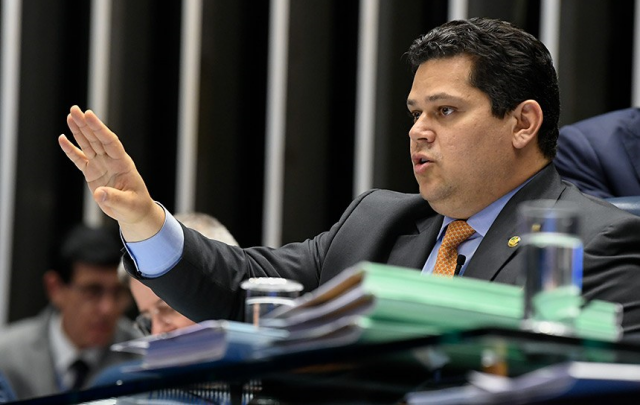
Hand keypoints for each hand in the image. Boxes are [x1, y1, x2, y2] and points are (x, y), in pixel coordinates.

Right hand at [58, 105, 164, 240]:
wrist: (134, 212)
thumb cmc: (135, 207)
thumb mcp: (127, 205)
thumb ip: (114, 198)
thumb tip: (99, 194)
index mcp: (123, 164)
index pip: (110, 142)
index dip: (99, 129)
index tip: (89, 115)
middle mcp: (111, 161)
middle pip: (97, 139)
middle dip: (86, 124)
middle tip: (74, 109)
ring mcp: (101, 165)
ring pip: (88, 145)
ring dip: (79, 131)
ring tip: (70, 116)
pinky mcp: (92, 173)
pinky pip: (79, 159)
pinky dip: (71, 150)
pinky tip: (62, 139)